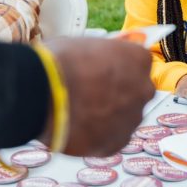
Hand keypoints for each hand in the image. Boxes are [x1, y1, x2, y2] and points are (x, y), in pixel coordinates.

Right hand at [44, 37, 153, 156]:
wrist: (42, 94)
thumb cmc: (60, 62)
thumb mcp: (86, 43)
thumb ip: (102, 54)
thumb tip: (100, 58)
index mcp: (140, 59)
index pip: (136, 63)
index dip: (117, 68)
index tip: (102, 72)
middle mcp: (144, 89)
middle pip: (135, 91)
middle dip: (118, 93)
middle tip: (91, 94)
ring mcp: (133, 118)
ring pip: (124, 117)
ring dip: (108, 115)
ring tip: (78, 113)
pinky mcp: (118, 143)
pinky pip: (111, 138)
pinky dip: (98, 135)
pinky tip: (77, 128)